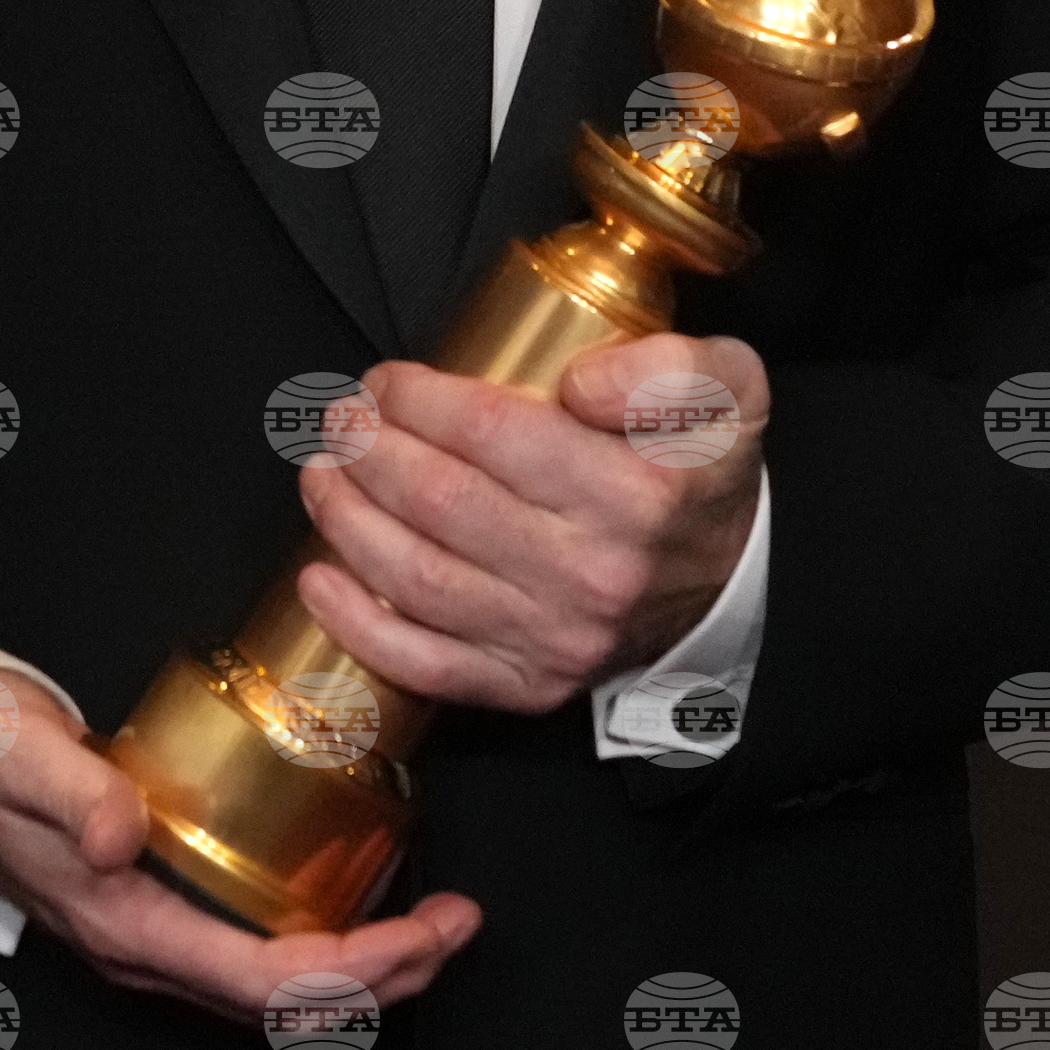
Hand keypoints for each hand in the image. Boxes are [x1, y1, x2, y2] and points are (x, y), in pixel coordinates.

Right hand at [0, 669, 481, 1026]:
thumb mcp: (16, 758)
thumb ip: (69, 792)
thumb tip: (122, 834)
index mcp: (125, 929)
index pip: (265, 981)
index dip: (358, 968)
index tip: (428, 929)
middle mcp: (149, 953)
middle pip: (289, 1005)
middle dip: (386, 977)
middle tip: (459, 926)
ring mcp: (157, 938)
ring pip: (281, 991)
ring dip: (366, 969)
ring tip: (436, 927)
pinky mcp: (164, 907)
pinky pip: (262, 955)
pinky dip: (329, 946)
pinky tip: (365, 903)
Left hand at [293, 331, 768, 715]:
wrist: (730, 585)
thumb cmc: (702, 473)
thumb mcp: (728, 387)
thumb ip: (666, 365)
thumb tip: (577, 383)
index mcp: (635, 493)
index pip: (494, 432)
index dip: (420, 400)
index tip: (388, 380)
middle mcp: (591, 573)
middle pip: (442, 503)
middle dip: (369, 451)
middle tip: (341, 419)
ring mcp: (554, 638)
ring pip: (420, 580)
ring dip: (348, 521)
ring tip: (321, 474)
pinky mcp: (528, 684)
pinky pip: (426, 666)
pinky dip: (359, 627)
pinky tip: (319, 580)